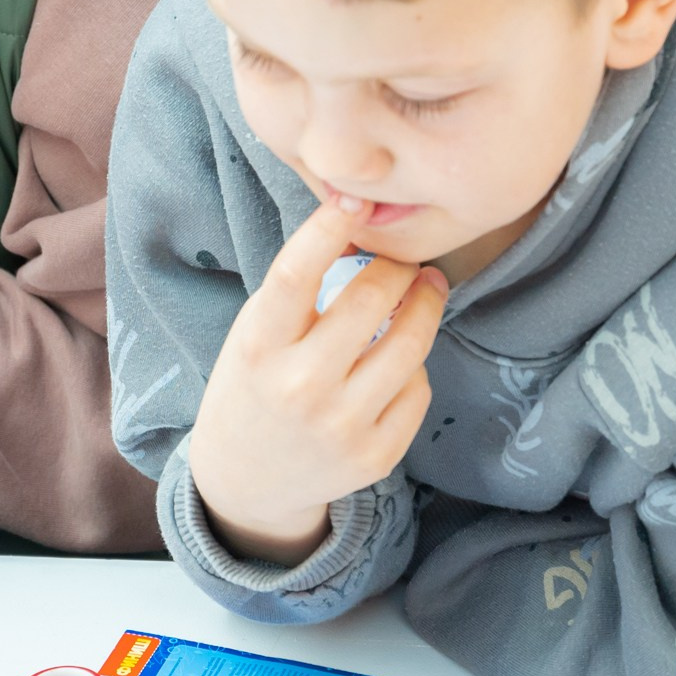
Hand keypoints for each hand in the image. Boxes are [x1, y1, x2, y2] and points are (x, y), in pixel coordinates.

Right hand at [187, 203, 449, 564]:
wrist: (248, 478)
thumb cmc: (254, 384)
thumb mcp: (256, 333)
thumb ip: (299, 290)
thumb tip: (360, 227)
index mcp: (258, 347)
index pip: (296, 273)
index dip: (328, 227)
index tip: (354, 197)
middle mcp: (299, 387)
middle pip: (369, 301)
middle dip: (398, 266)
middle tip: (405, 259)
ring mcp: (340, 426)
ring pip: (409, 345)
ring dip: (425, 305)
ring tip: (427, 289)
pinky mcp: (374, 456)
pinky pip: (418, 389)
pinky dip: (414, 365)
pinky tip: (401, 358)